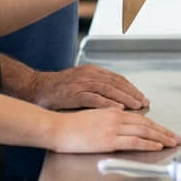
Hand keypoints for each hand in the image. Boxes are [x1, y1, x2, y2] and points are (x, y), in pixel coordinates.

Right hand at [30, 64, 148, 109]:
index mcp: (91, 71)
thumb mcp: (79, 81)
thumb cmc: (56, 88)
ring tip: (137, 106)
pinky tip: (117, 110)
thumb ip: (95, 86)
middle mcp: (88, 75)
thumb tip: (113, 96)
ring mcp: (81, 84)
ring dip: (125, 98)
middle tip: (144, 102)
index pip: (117, 78)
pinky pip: (94, 98)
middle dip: (132, 93)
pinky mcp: (74, 94)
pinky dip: (107, 103)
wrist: (36, 87)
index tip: (141, 96)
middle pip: (116, 83)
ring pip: (109, 89)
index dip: (131, 87)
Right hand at [47, 108, 180, 153]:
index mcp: (112, 111)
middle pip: (146, 124)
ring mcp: (112, 128)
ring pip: (143, 131)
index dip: (155, 124)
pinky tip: (157, 145)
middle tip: (176, 137)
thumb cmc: (70, 124)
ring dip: (161, 136)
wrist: (57, 127)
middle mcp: (115, 117)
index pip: (139, 118)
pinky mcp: (108, 140)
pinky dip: (147, 142)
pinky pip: (133, 141)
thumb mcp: (93, 116)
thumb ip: (108, 118)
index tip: (166, 130)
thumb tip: (120, 124)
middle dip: (163, 130)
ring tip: (172, 142)